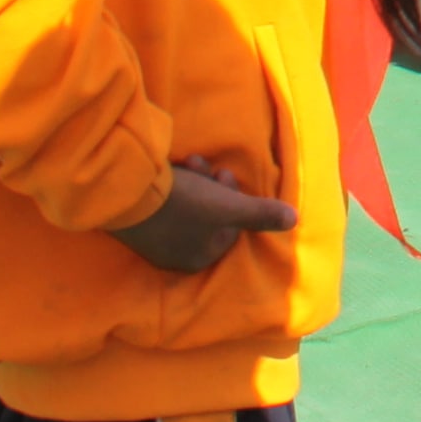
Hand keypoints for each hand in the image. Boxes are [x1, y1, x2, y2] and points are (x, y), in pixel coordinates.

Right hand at [113, 155, 300, 276]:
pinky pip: (164, 205)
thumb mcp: (230, 207)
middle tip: (208, 167)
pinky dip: (172, 185)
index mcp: (200, 258)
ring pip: (188, 206)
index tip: (225, 176)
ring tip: (189, 162)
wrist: (126, 193)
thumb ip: (261, 215)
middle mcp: (176, 256)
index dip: (233, 198)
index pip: (230, 227)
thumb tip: (294, 221)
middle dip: (213, 186)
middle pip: (209, 216)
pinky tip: (170, 169)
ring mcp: (154, 241)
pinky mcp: (137, 224)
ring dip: (195, 181)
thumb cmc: (184, 203)